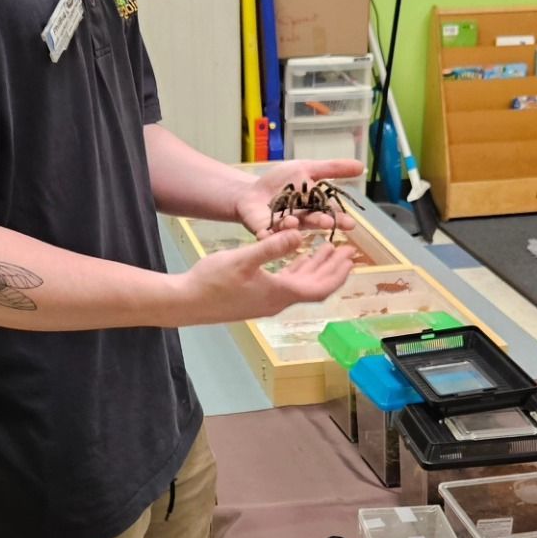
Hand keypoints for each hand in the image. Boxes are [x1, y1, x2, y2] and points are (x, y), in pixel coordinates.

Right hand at [178, 229, 357, 322]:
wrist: (185, 302)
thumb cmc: (212, 282)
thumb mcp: (244, 259)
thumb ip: (273, 246)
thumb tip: (300, 235)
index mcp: (279, 293)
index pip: (320, 287)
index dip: (338, 274)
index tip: (351, 259)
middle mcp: (277, 300)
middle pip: (315, 286)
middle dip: (333, 268)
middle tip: (348, 251)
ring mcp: (266, 300)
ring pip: (300, 284)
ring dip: (316, 267)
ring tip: (329, 250)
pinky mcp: (255, 298)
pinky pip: (285, 283)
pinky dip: (296, 269)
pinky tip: (296, 257)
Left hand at [235, 160, 366, 239]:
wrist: (253, 189)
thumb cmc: (281, 181)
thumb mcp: (307, 169)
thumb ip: (333, 169)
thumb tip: (362, 166)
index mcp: (314, 207)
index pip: (329, 212)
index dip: (339, 218)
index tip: (351, 223)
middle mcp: (301, 220)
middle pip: (312, 222)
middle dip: (320, 223)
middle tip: (328, 223)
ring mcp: (282, 226)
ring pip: (290, 228)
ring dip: (292, 227)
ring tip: (294, 222)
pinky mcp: (263, 229)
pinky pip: (266, 234)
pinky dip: (266, 235)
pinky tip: (266, 234)